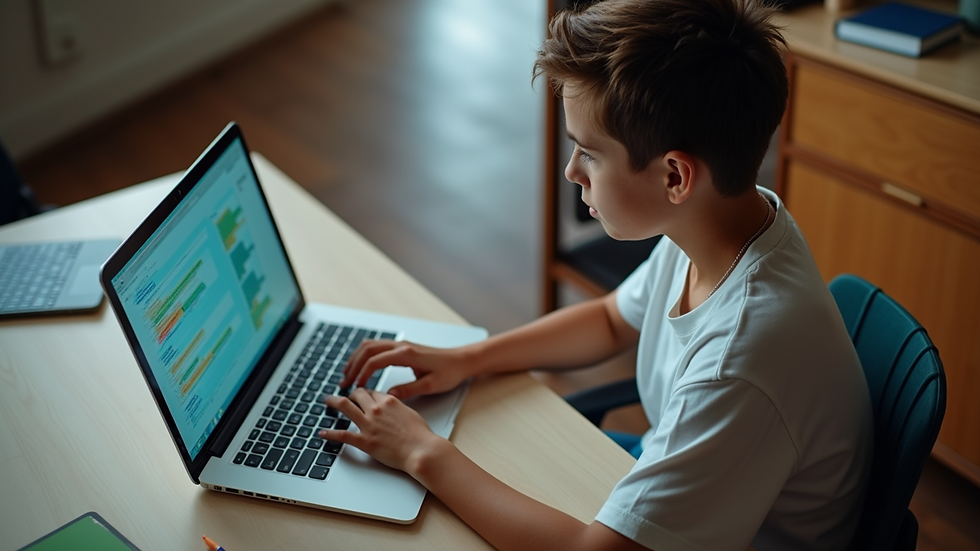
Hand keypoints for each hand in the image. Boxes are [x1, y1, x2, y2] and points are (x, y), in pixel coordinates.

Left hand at [319, 389, 443, 472]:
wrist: (421, 450)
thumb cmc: (421, 435)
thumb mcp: (411, 414)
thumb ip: (399, 409)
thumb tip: (394, 410)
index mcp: (389, 401)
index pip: (372, 392)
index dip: (365, 393)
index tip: (361, 395)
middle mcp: (377, 409)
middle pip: (357, 394)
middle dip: (349, 394)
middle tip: (344, 397)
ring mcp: (369, 424)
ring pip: (345, 406)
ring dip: (334, 402)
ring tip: (328, 402)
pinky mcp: (365, 441)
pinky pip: (342, 435)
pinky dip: (330, 434)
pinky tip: (322, 433)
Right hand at [342, 340, 472, 399]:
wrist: (461, 360)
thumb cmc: (449, 373)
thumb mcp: (431, 386)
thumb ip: (409, 390)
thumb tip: (388, 396)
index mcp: (406, 354)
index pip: (375, 361)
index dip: (362, 374)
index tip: (355, 388)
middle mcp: (401, 346)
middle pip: (367, 350)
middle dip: (353, 366)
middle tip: (344, 382)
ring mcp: (401, 345)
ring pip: (370, 345)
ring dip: (356, 359)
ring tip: (347, 375)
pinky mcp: (402, 348)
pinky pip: (377, 347)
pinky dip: (365, 355)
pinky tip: (361, 367)